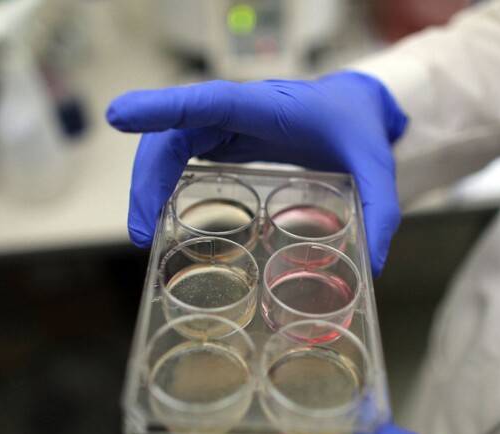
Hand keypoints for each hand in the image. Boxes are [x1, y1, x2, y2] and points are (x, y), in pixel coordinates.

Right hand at [105, 71, 407, 275]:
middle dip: (148, 178)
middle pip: (175, 132)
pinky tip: (162, 217)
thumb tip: (372, 266)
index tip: (120, 115)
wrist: (356, 107)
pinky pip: (183, 156)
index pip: (210, 101)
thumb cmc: (358, 127)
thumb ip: (380, 210)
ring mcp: (227, 125)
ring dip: (149, 185)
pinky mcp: (225, 140)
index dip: (165, 107)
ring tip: (144, 235)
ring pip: (170, 144)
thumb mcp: (377, 167)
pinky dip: (164, 184)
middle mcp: (239, 111)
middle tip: (141, 233)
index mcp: (270, 108)